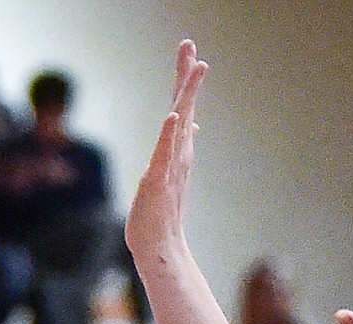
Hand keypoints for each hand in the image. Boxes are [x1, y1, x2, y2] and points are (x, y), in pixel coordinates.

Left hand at [125, 39, 206, 266]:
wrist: (160, 249)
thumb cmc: (159, 215)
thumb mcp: (166, 173)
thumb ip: (176, 149)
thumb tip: (188, 126)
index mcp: (178, 151)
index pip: (182, 109)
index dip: (185, 80)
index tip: (190, 52)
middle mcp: (178, 155)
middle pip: (184, 108)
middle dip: (187, 76)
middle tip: (190, 46)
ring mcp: (170, 167)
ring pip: (180, 125)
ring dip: (186, 96)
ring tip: (195, 69)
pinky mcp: (157, 182)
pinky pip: (164, 155)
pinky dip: (169, 136)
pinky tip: (172, 117)